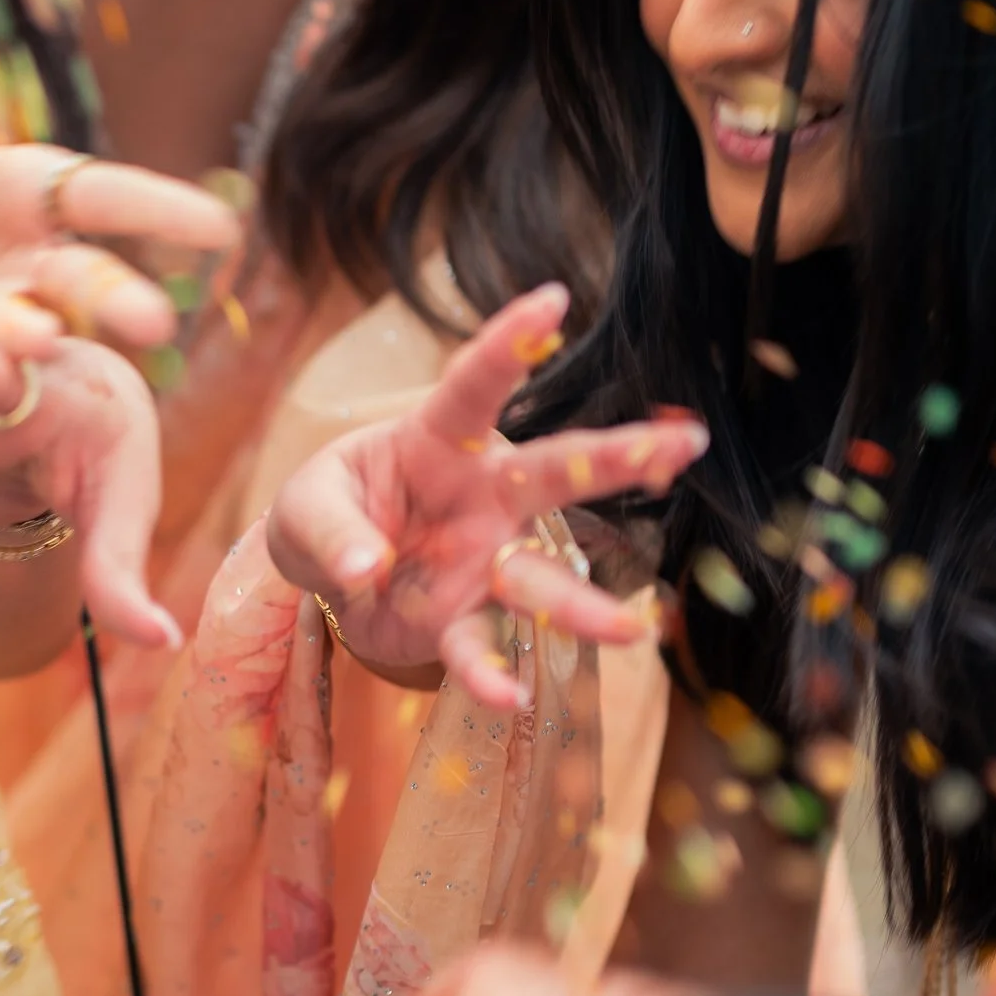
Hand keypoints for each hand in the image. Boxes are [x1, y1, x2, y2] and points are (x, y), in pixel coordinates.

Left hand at [264, 283, 702, 706]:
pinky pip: (479, 644)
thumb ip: (332, 532)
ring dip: (583, 606)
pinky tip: (506, 699)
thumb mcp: (307, 508)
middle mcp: (480, 495)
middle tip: (688, 440)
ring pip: (540, 574)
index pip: (475, 385)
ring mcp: (478, 559)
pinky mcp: (458, 617)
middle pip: (555, 471)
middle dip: (620, 457)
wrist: (322, 578)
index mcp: (439, 439)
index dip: (510, 341)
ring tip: (631, 631)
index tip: (553, 296)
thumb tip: (365, 569)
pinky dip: (487, 674)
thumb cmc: (327, 514)